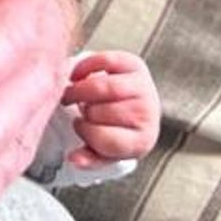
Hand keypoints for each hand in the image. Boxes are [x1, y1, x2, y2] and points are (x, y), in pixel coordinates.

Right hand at [63, 50, 158, 165]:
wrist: (139, 109)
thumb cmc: (118, 131)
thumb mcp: (105, 151)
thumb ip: (89, 159)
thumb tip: (73, 159)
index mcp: (142, 140)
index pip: (106, 140)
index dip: (86, 133)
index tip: (79, 126)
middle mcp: (147, 113)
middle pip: (101, 112)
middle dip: (84, 111)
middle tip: (79, 110)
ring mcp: (143, 87)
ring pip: (101, 87)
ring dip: (80, 91)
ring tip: (75, 95)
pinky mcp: (135, 64)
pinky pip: (105, 61)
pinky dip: (85, 67)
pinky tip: (77, 76)